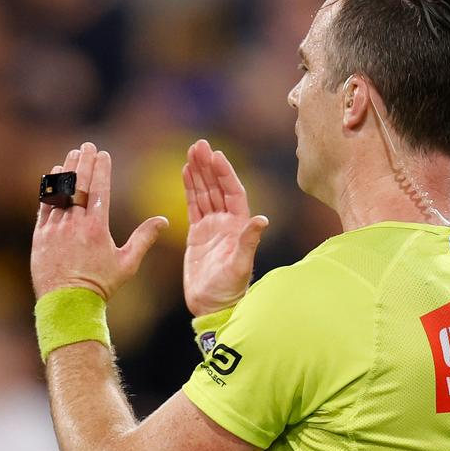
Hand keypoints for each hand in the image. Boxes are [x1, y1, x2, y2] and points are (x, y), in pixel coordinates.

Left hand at [32, 142, 168, 300]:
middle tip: (87, 145)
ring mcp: (55, 228)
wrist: (68, 304)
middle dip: (83, 162)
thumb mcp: (128, 264)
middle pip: (78, 184)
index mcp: (96, 228)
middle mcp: (74, 224)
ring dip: (66, 170)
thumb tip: (163, 220)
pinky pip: (45, 204)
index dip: (102, 169)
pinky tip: (53, 175)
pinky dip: (50, 187)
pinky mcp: (41, 234)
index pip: (99, 189)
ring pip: (60, 191)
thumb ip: (144, 239)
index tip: (104, 154)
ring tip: (72, 154)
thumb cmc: (100, 286)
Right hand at [182, 139, 267, 316]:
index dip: (225, 174)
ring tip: (192, 152)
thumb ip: (248, 242)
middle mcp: (227, 224)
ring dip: (199, 173)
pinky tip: (186, 172)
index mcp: (239, 227)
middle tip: (199, 144)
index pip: (233, 193)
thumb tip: (262, 220)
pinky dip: (190, 189)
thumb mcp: (240, 265)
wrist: (212, 306)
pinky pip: (194, 206)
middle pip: (218, 188)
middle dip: (209, 166)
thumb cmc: (229, 290)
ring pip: (205, 193)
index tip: (217, 155)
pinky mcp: (197, 235)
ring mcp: (212, 228)